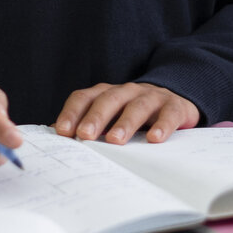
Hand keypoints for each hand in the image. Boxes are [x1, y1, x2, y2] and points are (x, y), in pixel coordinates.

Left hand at [55, 82, 199, 144]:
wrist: (177, 101)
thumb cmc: (135, 114)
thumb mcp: (111, 117)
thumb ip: (86, 124)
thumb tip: (56, 136)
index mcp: (107, 94)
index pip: (84, 97)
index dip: (72, 112)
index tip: (62, 131)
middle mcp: (127, 91)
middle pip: (109, 99)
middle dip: (95, 117)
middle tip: (85, 135)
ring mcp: (152, 97)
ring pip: (137, 106)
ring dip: (125, 122)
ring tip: (115, 140)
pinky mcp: (175, 106)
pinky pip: (168, 114)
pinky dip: (162, 125)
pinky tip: (154, 139)